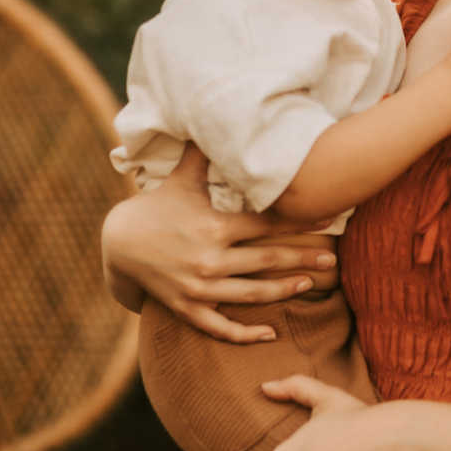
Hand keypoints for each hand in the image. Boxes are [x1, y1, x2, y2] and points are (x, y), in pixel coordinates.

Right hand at [101, 144, 338, 340]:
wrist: (118, 244)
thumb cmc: (157, 207)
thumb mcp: (181, 178)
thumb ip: (205, 153)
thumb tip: (217, 116)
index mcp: (214, 226)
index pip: (266, 223)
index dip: (300, 221)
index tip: (328, 220)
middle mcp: (209, 258)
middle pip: (268, 260)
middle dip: (302, 259)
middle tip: (331, 260)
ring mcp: (199, 287)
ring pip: (252, 294)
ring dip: (284, 291)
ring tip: (310, 285)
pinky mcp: (188, 308)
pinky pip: (221, 327)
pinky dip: (246, 334)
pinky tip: (271, 334)